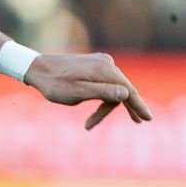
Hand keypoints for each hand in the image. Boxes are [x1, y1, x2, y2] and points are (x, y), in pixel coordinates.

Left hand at [25, 53, 152, 127]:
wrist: (37, 68)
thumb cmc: (55, 84)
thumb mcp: (78, 93)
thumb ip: (103, 92)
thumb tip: (126, 93)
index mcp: (105, 70)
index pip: (129, 91)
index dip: (139, 105)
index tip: (149, 119)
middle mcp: (106, 63)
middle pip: (123, 88)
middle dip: (127, 107)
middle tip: (138, 122)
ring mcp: (100, 62)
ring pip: (113, 86)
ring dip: (107, 105)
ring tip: (91, 124)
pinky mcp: (93, 64)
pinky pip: (106, 82)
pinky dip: (104, 95)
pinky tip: (100, 107)